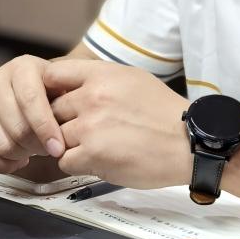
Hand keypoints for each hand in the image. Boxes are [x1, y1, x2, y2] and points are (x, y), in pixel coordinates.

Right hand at [0, 54, 64, 172]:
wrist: (29, 85)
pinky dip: (2, 165)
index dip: (45, 129)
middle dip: (37, 146)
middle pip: (16, 128)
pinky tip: (16, 159)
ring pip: (0, 145)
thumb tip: (68, 131)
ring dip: (21, 156)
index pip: (31, 101)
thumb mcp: (63, 87)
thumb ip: (67, 103)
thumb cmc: (49, 89)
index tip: (58, 148)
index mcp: (22, 68)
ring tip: (33, 150)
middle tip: (48, 149)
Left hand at [46, 59, 191, 187]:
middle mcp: (93, 96)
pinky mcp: (92, 153)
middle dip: (63, 122)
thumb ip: (101, 80)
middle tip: (84, 131)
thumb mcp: (133, 79)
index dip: (51, 90)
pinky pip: (64, 161)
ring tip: (97, 147)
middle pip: (52, 110)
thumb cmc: (165, 114)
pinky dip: (78, 164)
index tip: (57, 101)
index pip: (54, 74)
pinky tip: (99, 160)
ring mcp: (91, 125)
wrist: (189, 143)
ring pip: (56, 137)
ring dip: (70, 145)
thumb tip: (74, 86)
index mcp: (103, 74)